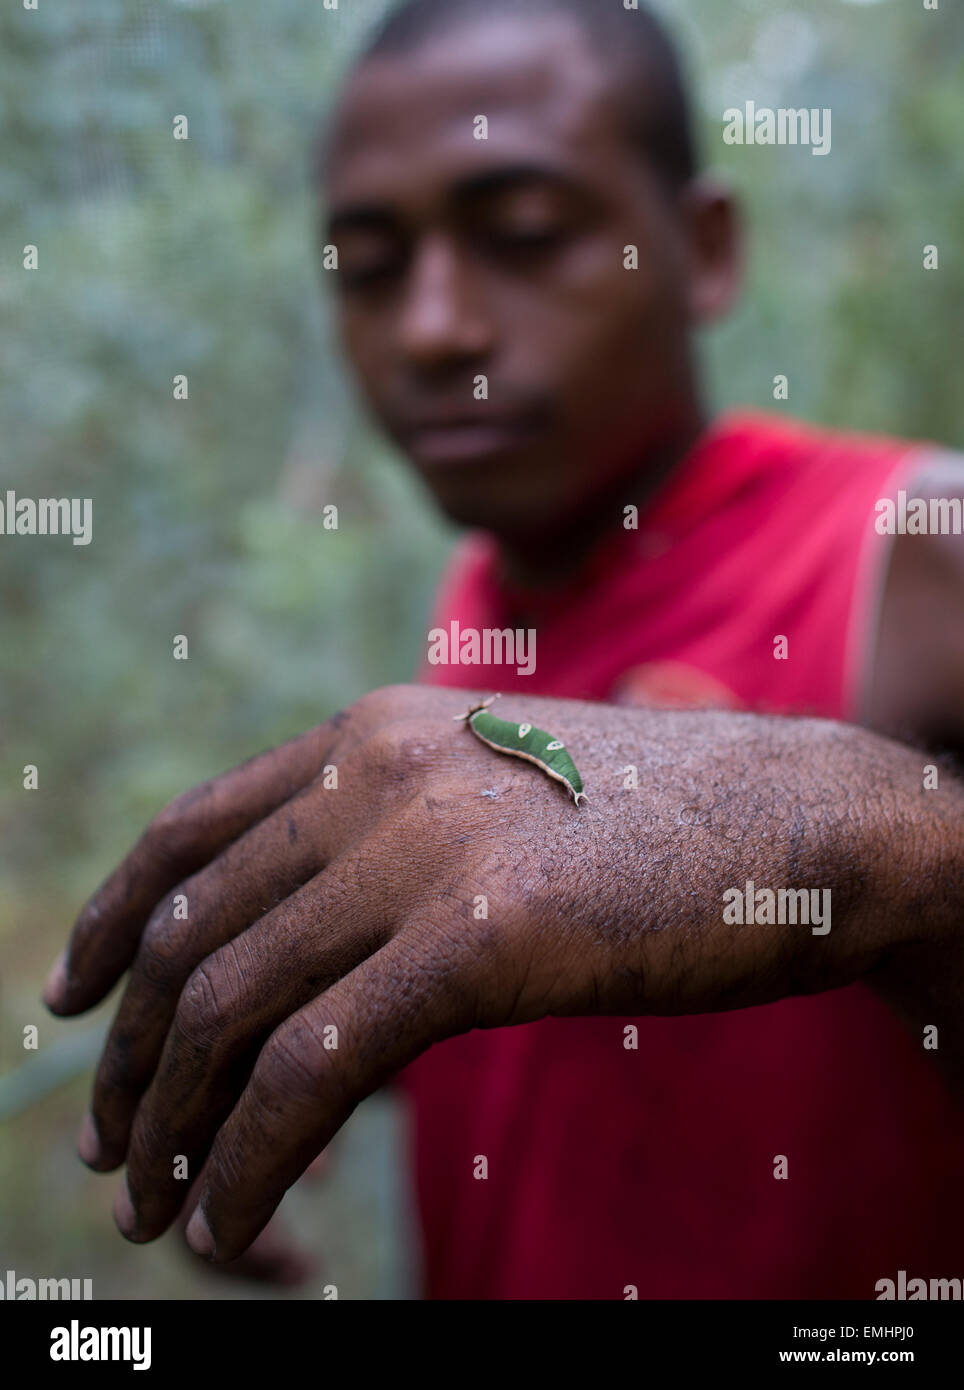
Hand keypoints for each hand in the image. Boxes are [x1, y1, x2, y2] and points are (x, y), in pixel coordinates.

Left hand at [44, 685, 963, 1261]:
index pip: (191, 829)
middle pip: (194, 932)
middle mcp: (379, 770)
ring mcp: (427, 847)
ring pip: (231, 1006)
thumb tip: (300, 956)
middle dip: (133, 1059)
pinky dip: (249, 1159)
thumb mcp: (498, 808)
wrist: (804, 815)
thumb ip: (395, 850)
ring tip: (162, 1211)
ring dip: (175, 1127)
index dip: (109, 921)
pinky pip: (310, 1067)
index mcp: (375, 733)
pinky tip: (235, 1219)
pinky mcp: (480, 936)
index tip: (69, 1000)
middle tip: (116, 1152)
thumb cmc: (657, 829)